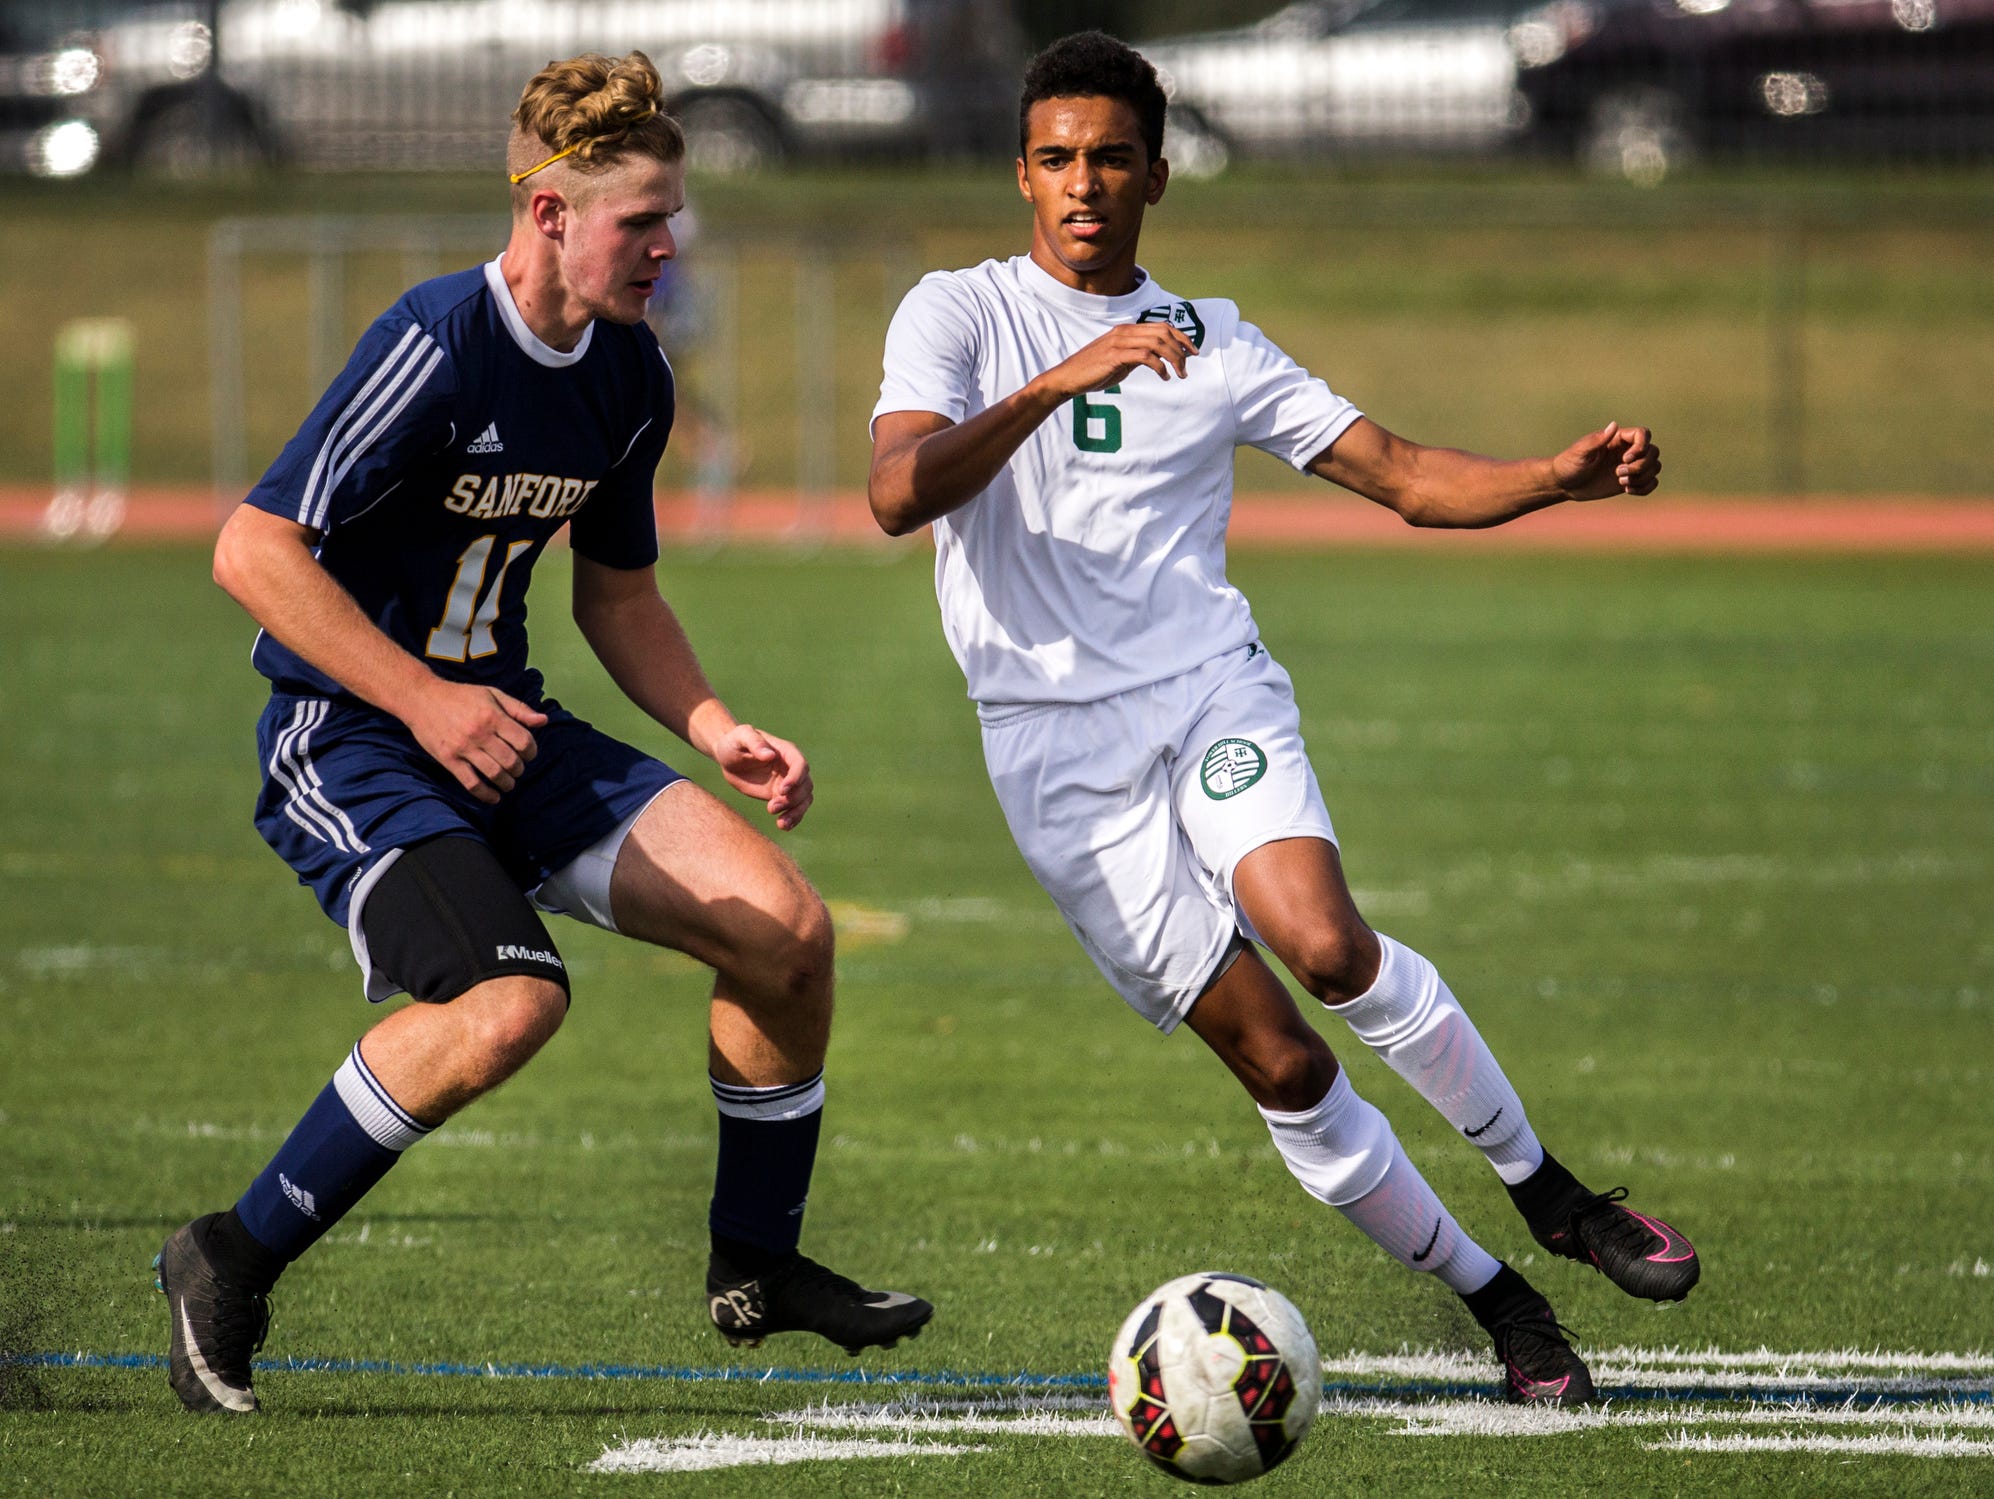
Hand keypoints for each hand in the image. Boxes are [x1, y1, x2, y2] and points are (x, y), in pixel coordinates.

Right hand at [405, 681, 545, 804]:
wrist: (422, 698)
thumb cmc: (460, 696)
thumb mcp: (492, 694)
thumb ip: (519, 709)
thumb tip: (544, 721)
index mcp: (493, 716)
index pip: (524, 741)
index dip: (532, 752)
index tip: (529, 754)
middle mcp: (480, 733)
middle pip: (511, 761)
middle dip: (520, 769)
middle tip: (518, 769)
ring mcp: (463, 748)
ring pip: (494, 774)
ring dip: (507, 783)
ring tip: (508, 782)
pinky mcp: (448, 759)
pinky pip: (471, 783)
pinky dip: (486, 794)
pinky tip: (494, 797)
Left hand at [713, 723, 812, 830]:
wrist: (728, 758)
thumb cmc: (734, 742)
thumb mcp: (741, 737)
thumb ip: (755, 743)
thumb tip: (770, 755)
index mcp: (785, 752)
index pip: (800, 765)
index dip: (796, 778)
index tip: (782, 790)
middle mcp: (790, 768)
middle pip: (805, 785)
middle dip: (792, 799)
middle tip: (771, 807)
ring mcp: (787, 783)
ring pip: (804, 799)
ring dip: (796, 812)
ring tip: (781, 823)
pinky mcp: (780, 796)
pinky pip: (795, 808)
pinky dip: (793, 819)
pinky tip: (783, 826)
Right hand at [1043, 322, 1196, 398]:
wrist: (1069, 378)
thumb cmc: (1094, 372)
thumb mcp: (1121, 361)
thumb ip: (1138, 356)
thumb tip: (1158, 360)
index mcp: (1127, 330)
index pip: (1162, 327)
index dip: (1181, 337)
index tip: (1193, 351)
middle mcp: (1125, 331)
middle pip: (1163, 332)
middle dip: (1181, 348)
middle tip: (1188, 366)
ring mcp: (1119, 342)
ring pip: (1158, 343)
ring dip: (1173, 359)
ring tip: (1179, 374)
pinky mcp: (1115, 355)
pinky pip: (1146, 356)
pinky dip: (1160, 367)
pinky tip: (1164, 377)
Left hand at [1553, 421, 1660, 500]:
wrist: (1564, 484)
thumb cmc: (1568, 464)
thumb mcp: (1579, 452)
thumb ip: (1596, 440)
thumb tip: (1614, 425)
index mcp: (1617, 439)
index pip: (1643, 434)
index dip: (1642, 446)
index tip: (1625, 459)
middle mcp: (1627, 450)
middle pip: (1653, 452)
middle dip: (1641, 465)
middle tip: (1618, 474)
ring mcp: (1630, 466)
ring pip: (1655, 467)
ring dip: (1643, 477)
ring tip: (1621, 483)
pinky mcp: (1629, 481)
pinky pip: (1651, 482)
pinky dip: (1645, 488)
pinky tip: (1627, 490)